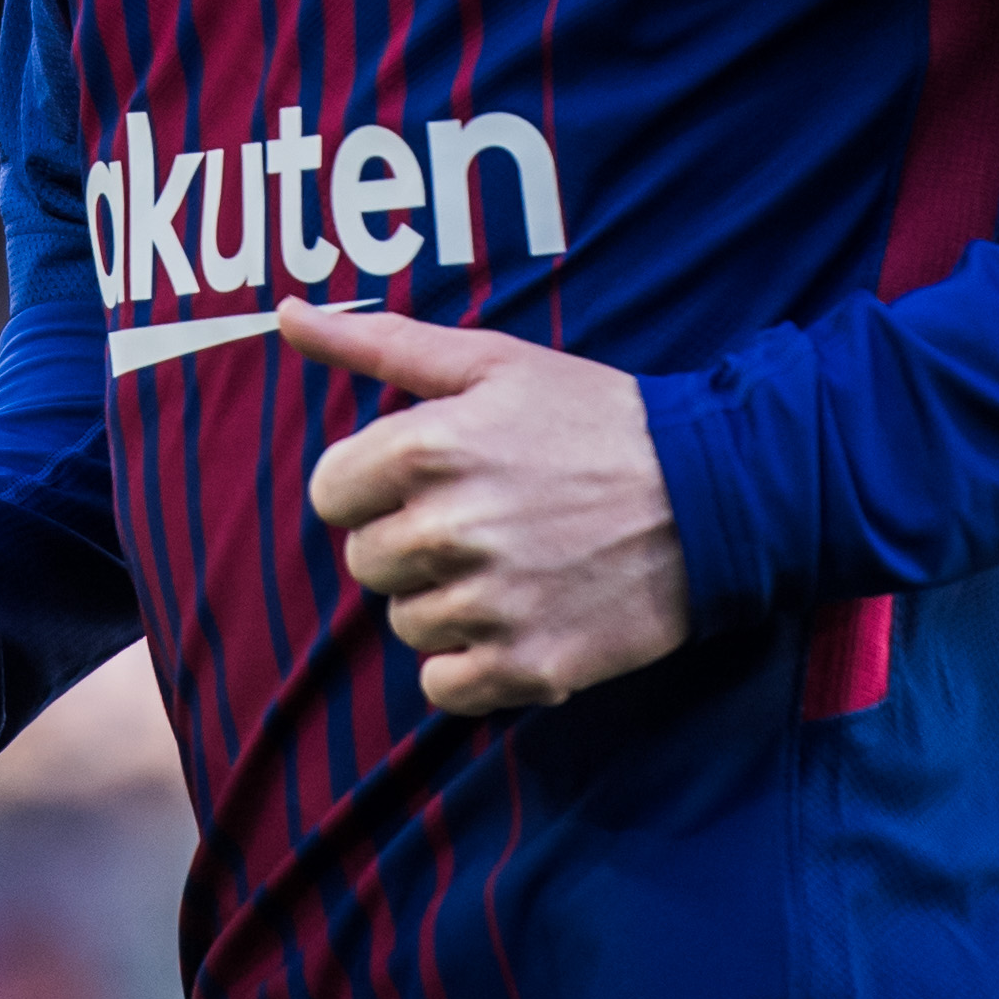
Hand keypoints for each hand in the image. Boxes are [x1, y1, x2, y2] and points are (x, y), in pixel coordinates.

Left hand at [282, 300, 690, 714]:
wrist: (712, 495)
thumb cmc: (592, 419)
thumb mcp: (488, 362)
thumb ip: (376, 344)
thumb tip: (286, 314)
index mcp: (430, 447)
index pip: (330, 494)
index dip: (372, 486)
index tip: (425, 480)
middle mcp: (452, 528)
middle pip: (366, 562)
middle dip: (409, 542)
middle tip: (481, 519)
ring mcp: (491, 603)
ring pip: (405, 623)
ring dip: (443, 601)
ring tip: (510, 563)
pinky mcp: (529, 665)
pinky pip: (444, 684)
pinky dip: (471, 662)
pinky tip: (518, 617)